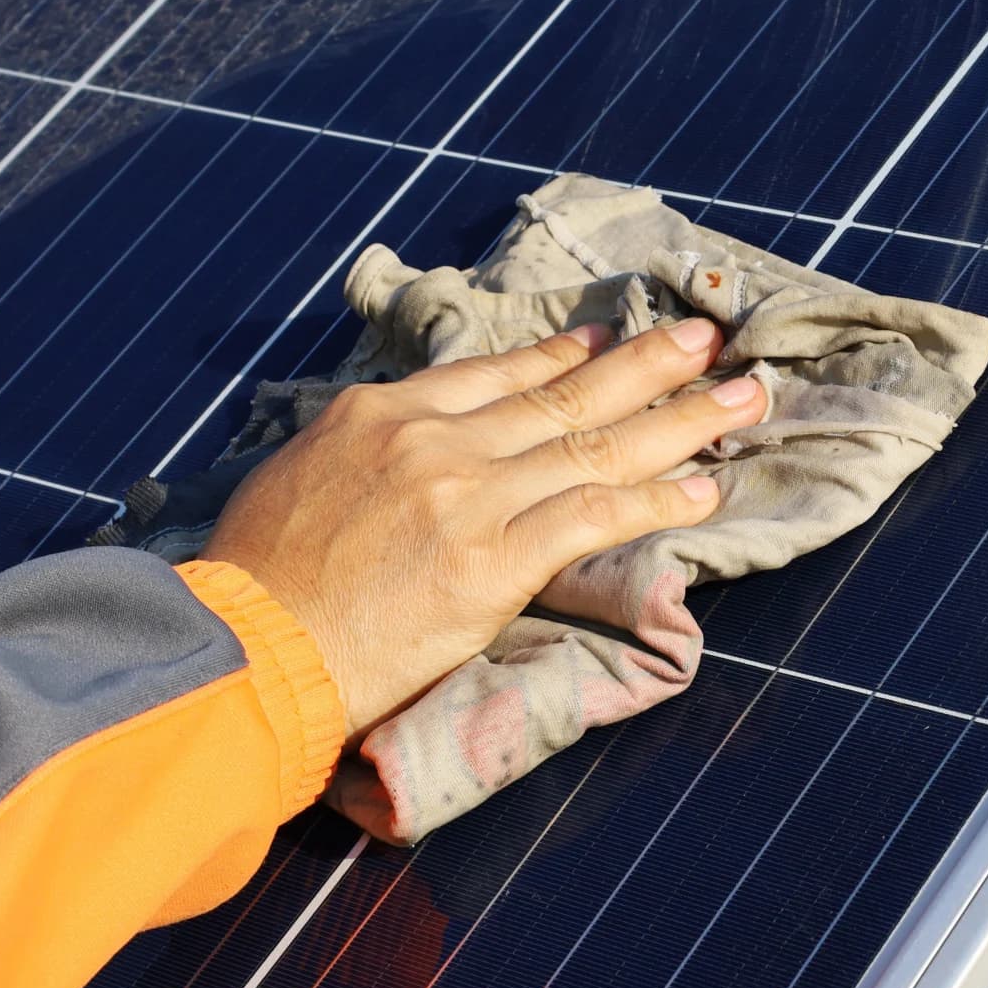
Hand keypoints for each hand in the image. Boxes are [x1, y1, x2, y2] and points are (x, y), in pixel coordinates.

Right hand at [202, 316, 765, 740]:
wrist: (244, 650)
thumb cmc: (255, 584)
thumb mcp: (297, 480)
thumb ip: (360, 456)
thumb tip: (389, 457)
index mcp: (380, 414)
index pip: (494, 373)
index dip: (563, 356)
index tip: (607, 341)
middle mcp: (433, 440)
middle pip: (564, 392)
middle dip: (649, 362)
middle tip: (709, 336)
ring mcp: (468, 496)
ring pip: (596, 443)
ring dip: (682, 418)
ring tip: (743, 396)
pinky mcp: (493, 561)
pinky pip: (595, 517)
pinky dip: (656, 500)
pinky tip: (704, 489)